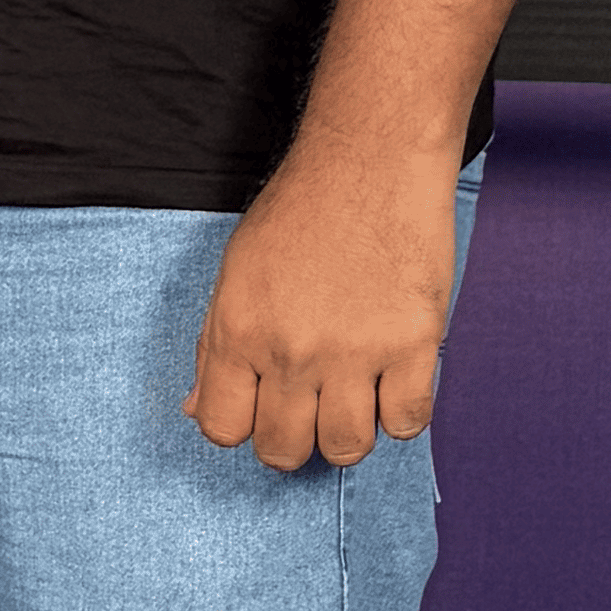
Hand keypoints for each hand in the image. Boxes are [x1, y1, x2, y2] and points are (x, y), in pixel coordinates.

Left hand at [185, 144, 454, 474]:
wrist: (371, 160)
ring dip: (348, 431)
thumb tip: (197, 409)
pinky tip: (394, 380)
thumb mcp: (236, 272)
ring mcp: (354, 351)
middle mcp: (291, 350)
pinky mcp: (413, 343)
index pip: (222, 429)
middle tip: (310, 405)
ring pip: (345, 448)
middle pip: (282, 450)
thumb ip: (215, 347)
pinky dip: (400, 412)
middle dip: (293, 438)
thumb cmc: (302, 209)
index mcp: (239, 330)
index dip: (242, 425)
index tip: (262, 406)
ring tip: (354, 393)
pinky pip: (407, 422)